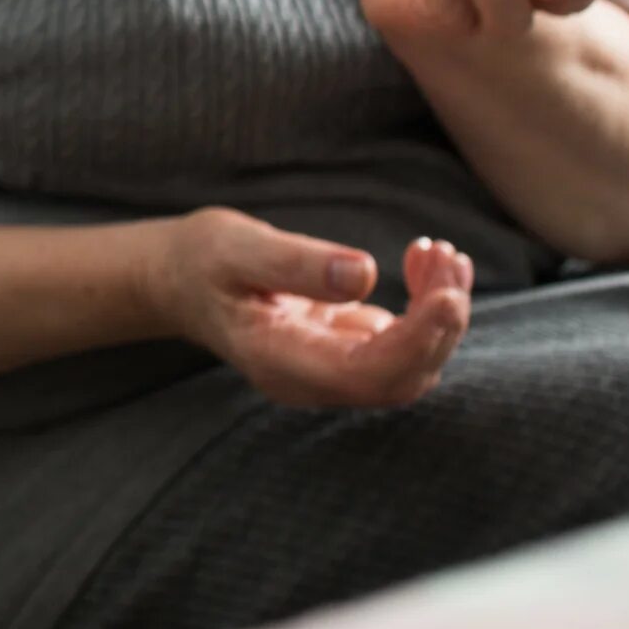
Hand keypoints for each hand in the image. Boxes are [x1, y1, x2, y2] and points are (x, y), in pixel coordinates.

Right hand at [146, 208, 472, 408]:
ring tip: (442, 253)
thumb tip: (365, 274)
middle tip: (447, 255)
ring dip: (441, 314)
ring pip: (411, 365)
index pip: (367, 375)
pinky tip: (432, 264)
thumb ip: (295, 263)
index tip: (448, 294)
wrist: (180, 279)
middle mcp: (311, 380)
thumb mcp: (235, 247)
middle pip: (401, 378)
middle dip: (440, 323)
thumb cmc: (202, 260)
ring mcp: (331, 371)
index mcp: (279, 362)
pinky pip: (403, 345)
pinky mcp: (346, 352)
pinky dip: (429, 309)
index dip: (417, 342)